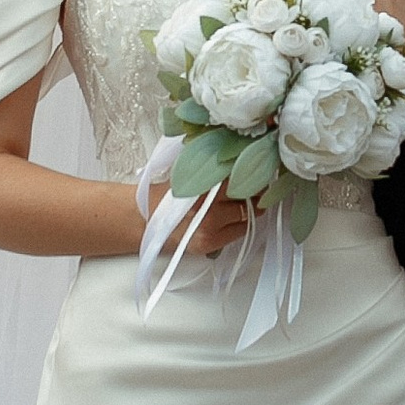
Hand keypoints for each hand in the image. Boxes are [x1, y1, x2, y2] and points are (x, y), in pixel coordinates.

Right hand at [126, 176, 250, 261]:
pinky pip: (239, 232)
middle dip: (254, 191)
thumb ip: (213, 168)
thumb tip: (240, 160)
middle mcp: (207, 208)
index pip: (240, 178)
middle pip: (247, 197)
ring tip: (248, 201)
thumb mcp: (189, 172)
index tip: (259, 171)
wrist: (145, 219)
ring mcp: (210, 228)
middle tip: (257, 185)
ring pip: (246, 216)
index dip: (252, 174)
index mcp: (202, 185)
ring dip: (250, 208)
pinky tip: (235, 216)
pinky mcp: (210, 244)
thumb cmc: (166, 194)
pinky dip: (241, 223)